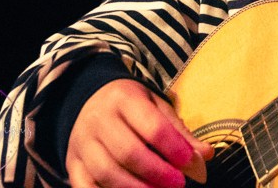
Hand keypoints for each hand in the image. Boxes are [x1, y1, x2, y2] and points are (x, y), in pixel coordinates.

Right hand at [66, 78, 213, 187]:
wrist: (89, 101)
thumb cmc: (131, 107)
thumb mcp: (156, 107)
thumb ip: (180, 132)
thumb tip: (205, 155)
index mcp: (124, 99)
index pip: (152, 126)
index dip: (174, 147)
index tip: (191, 162)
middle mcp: (99, 120)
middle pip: (128, 152)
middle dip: (157, 172)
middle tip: (178, 184)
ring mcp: (81, 144)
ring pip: (106, 172)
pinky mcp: (72, 164)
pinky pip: (85, 187)